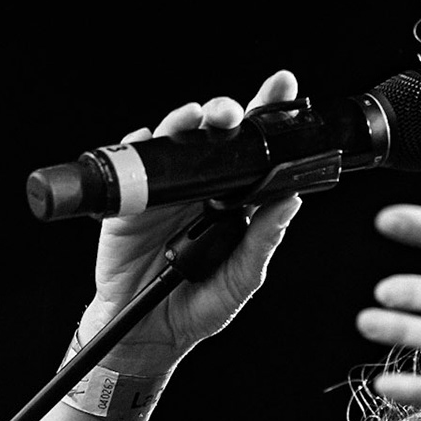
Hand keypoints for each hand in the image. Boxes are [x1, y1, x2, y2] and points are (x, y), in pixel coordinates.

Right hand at [80, 70, 306, 372]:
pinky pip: (132, 163)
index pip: (253, 151)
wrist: (151, 334)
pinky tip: (150, 139)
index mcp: (232, 200)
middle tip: (232, 113)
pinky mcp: (130, 202)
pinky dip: (139, 145)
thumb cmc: (198, 304)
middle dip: (223, 112)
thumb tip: (290, 201)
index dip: (266, 115)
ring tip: (196, 119)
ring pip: (174, 141)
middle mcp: (200, 188)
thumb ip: (263, 240)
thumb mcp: (242, 277)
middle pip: (213, 135)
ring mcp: (164, 191)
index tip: (284, 86)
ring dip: (183, 122)